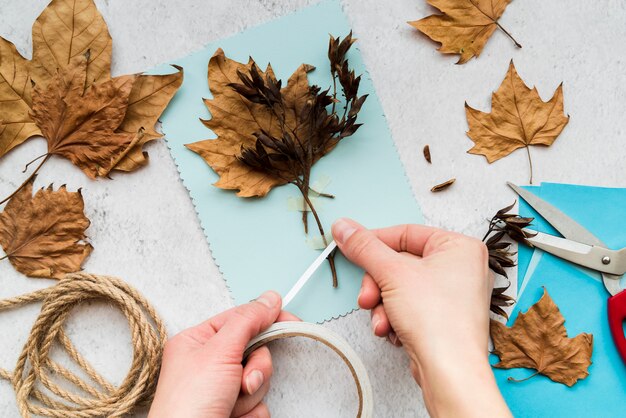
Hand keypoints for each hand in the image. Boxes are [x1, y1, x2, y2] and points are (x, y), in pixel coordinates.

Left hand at [149, 291, 295, 417]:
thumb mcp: (218, 352)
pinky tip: (231, 417)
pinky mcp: (233, 411)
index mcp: (198, 342)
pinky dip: (250, 413)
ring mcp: (222, 389)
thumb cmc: (187, 405)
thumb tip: (269, 298)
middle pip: (255, 350)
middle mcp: (209, 364)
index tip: (290, 320)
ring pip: (260, 379)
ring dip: (251, 394)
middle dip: (255, 368)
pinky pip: (260, 404)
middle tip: (242, 381)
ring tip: (229, 405)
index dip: (266, 318)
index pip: (240, 319)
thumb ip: (247, 321)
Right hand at [331, 219, 510, 417]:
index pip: (406, 233)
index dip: (374, 242)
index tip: (351, 247)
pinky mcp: (443, 319)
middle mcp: (460, 268)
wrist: (450, 373)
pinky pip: (409, 308)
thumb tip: (344, 227)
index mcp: (459, 247)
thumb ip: (364, 247)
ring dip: (383, 306)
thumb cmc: (438, 320)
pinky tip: (395, 332)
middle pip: (400, 264)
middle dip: (377, 285)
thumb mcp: (391, 273)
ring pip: (400, 288)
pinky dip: (395, 319)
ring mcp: (453, 295)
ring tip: (383, 322)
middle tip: (367, 298)